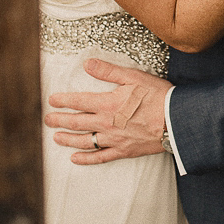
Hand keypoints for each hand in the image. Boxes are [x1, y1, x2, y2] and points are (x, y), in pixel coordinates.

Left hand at [44, 58, 170, 163]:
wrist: (176, 120)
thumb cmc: (158, 96)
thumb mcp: (133, 77)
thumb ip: (108, 71)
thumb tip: (88, 64)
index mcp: (107, 103)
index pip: (78, 101)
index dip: (63, 101)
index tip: (52, 100)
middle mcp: (106, 123)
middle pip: (77, 122)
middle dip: (60, 120)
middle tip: (47, 119)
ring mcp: (114, 139)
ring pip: (84, 141)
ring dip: (68, 139)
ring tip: (56, 138)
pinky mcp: (123, 150)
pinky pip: (100, 157)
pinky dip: (86, 159)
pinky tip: (75, 159)